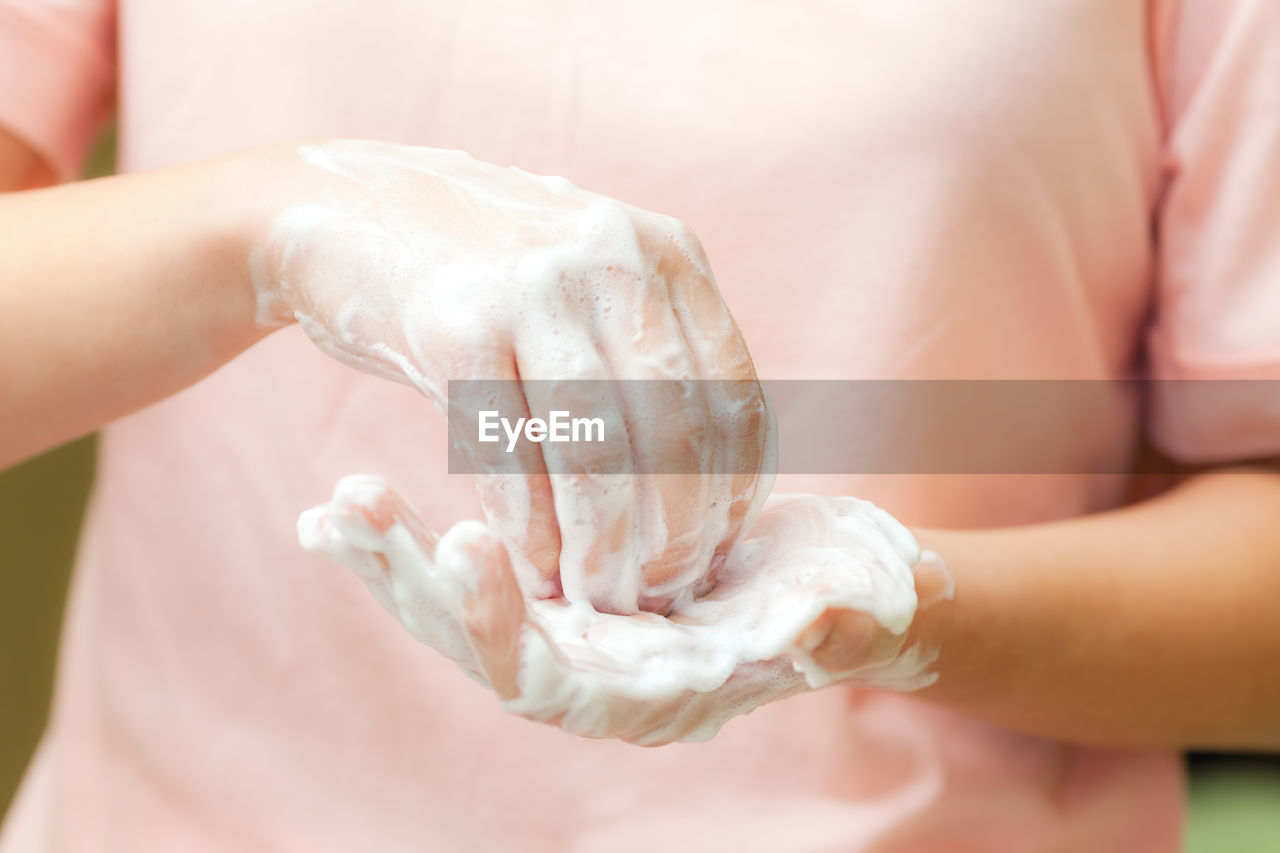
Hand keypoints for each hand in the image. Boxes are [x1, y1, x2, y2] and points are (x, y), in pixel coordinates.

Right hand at [253, 140, 772, 613]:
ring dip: (601, 548)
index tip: (714, 556)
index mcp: (665, 252)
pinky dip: (526, 529)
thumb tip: (717, 488)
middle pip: (677, 431)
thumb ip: (655, 353)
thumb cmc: (492, 272)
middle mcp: (611, 258)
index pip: (735, 397)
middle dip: (676, 535)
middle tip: (660, 596)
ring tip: (600, 600)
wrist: (353, 207)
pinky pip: (508, 456)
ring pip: (597, 452)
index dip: (732, 494)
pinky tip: (531, 569)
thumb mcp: (594, 280)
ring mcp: (532, 286)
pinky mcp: (454, 324)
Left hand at [299, 476, 952, 745]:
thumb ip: (826, 628)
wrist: (840, 587)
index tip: (461, 540)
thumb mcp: (846, 610)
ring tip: (336, 507)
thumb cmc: (852, 606)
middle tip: (350, 512)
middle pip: (477, 643)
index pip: (547, 676)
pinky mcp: (566, 588)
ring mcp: (574, 632)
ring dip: (398, 560)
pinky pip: (477, 569)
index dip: (500, 619)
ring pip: (463, 608)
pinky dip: (416, 545)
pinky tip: (357, 510)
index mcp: (648, 694)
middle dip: (413, 583)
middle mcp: (595, 673)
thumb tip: (810, 627)